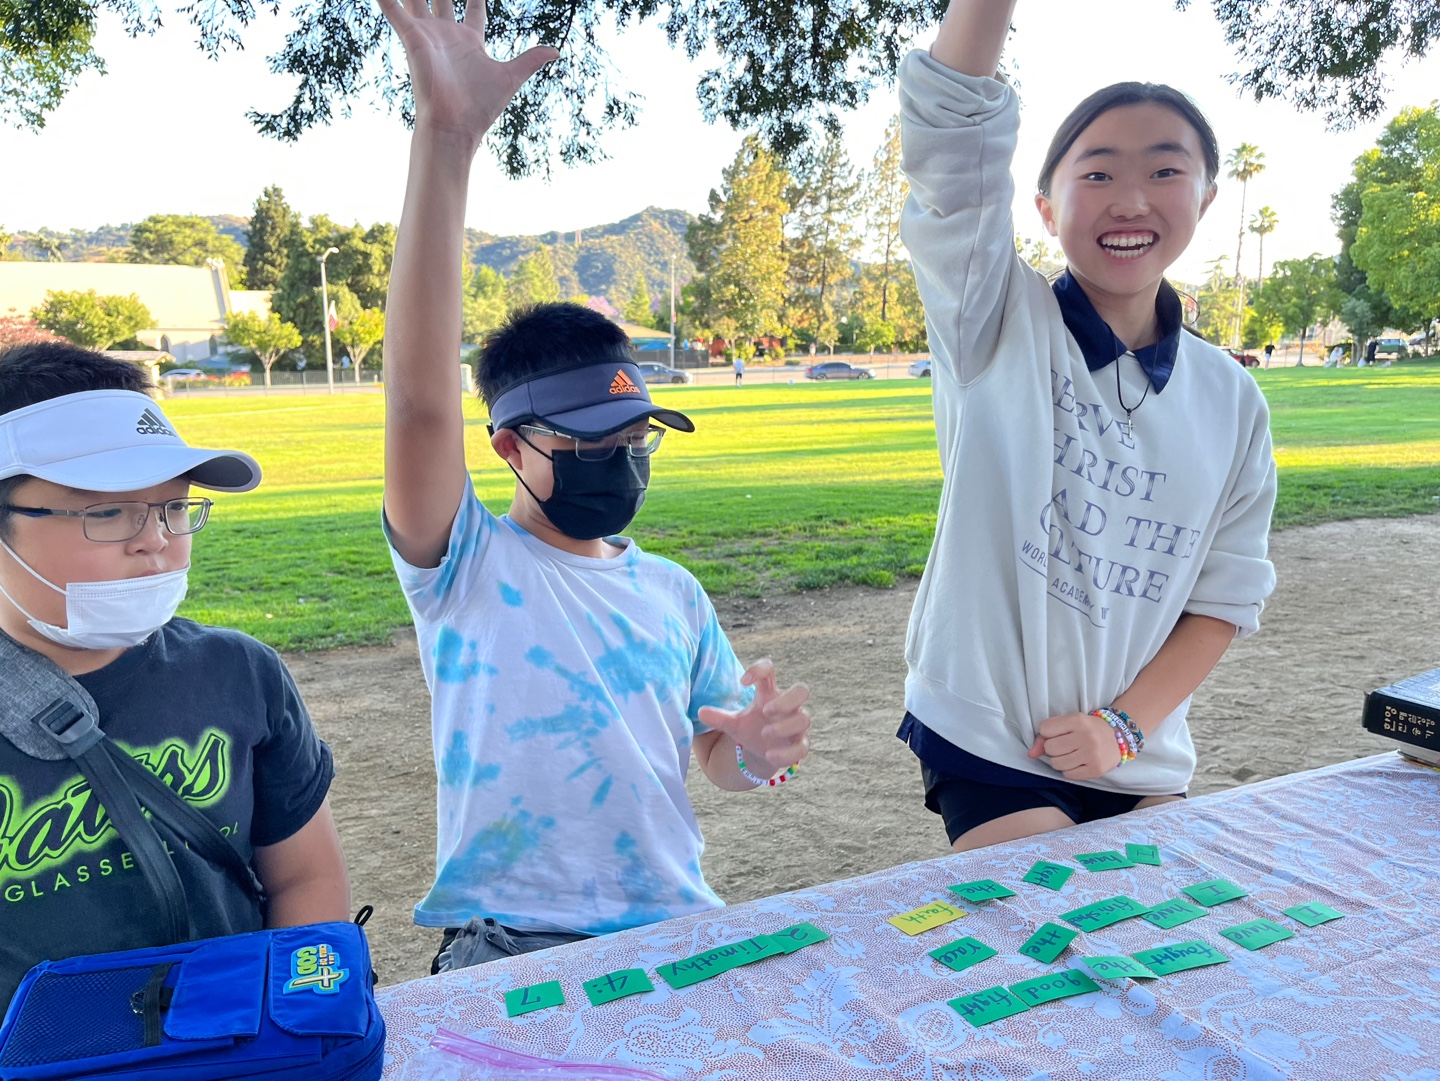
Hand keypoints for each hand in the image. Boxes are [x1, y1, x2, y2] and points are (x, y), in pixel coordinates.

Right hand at [378, 0, 557, 146]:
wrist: (455, 125)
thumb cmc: (480, 107)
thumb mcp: (511, 76)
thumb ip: (530, 59)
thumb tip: (556, 51)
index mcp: (470, 40)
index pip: (475, 6)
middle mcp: (447, 34)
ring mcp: (428, 35)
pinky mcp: (413, 39)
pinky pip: (395, 12)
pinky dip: (387, 0)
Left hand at [698, 659, 810, 776]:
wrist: (762, 751)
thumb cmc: (750, 729)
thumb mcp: (733, 723)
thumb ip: (719, 717)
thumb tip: (700, 712)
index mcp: (769, 694)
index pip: (769, 671)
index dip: (759, 670)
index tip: (743, 682)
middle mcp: (787, 707)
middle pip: (802, 690)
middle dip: (787, 699)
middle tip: (766, 710)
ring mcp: (796, 726)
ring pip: (804, 719)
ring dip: (784, 726)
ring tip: (765, 734)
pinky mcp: (799, 745)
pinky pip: (802, 748)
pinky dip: (787, 753)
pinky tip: (769, 755)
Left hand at [1027, 712, 1120, 781]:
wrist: (1119, 737)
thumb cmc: (1088, 729)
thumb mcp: (1069, 723)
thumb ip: (1046, 734)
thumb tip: (1030, 754)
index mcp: (1078, 721)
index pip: (1045, 729)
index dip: (1047, 733)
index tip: (1056, 733)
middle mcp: (1086, 737)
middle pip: (1050, 748)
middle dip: (1052, 749)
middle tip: (1064, 746)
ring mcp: (1092, 755)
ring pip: (1056, 764)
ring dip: (1059, 761)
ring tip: (1070, 755)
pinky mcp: (1096, 770)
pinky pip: (1068, 775)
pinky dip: (1068, 770)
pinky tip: (1077, 763)